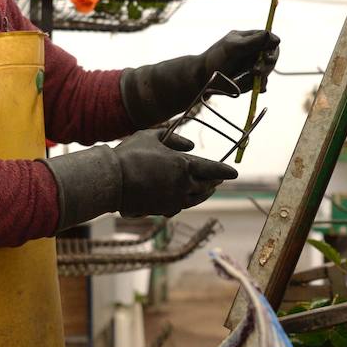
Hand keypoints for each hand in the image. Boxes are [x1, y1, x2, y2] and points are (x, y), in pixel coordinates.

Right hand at [114, 129, 236, 216]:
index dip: (224, 170)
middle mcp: (182, 184)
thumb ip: (174, 138)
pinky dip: (186, 200)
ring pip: (196, 198)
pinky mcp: (163, 210)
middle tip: (219, 179)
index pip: (211, 169)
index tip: (234, 172)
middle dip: (214, 182)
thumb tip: (190, 145)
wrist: (112, 180)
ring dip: (204, 193)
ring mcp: (173, 200)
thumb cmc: (130, 153)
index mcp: (183, 165)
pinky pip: (180, 205)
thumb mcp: (152, 136)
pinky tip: (185, 197)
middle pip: (206, 186)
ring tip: (207, 189)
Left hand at [203, 30, 279, 92]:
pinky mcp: (252, 79)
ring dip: (261, 76)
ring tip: (249, 76)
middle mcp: (254, 51)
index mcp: (250, 39)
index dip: (272, 47)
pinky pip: (262, 83)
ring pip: (267, 71)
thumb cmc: (216, 58)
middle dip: (266, 65)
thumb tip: (270, 35)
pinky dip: (258, 85)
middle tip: (255, 71)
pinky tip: (254, 86)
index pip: (270, 40)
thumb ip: (252, 42)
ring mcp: (254, 65)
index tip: (267, 56)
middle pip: (271, 56)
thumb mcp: (233, 47)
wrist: (204, 77)